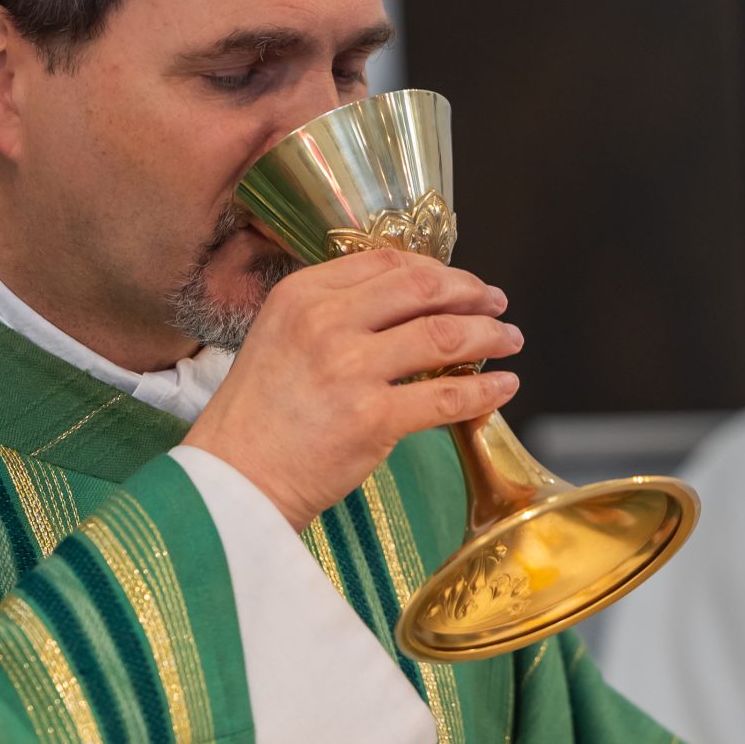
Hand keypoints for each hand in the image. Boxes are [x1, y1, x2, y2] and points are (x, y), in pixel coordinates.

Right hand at [185, 250, 521, 531]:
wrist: (233, 480)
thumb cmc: (257, 418)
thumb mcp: (278, 338)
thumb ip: (332, 315)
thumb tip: (405, 306)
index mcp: (302, 294)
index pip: (385, 262)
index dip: (436, 270)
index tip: (461, 284)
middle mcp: (326, 321)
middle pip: (423, 290)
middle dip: (471, 294)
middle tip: (496, 305)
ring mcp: (351, 369)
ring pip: (444, 336)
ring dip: (490, 336)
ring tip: (511, 340)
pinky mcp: (373, 419)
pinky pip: (448, 396)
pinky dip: (486, 389)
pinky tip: (504, 386)